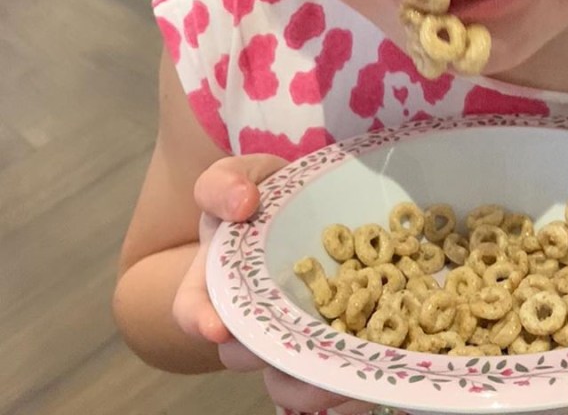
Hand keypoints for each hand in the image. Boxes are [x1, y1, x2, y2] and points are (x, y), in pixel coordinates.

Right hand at [171, 154, 370, 414]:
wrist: (307, 205)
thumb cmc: (263, 193)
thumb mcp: (240, 175)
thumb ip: (226, 183)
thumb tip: (241, 203)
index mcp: (214, 279)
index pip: (191, 306)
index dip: (199, 320)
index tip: (217, 326)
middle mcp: (248, 317)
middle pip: (247, 355)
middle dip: (273, 358)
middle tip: (305, 354)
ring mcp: (289, 334)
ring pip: (289, 380)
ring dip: (314, 389)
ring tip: (348, 382)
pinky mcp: (328, 342)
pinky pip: (332, 381)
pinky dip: (351, 391)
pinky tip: (376, 383)